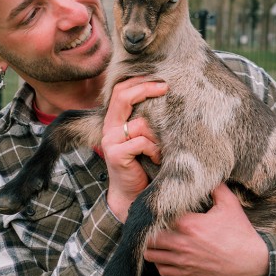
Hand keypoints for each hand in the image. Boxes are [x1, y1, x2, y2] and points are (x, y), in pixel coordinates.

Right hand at [101, 77, 167, 220]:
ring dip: (157, 136)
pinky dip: (154, 150)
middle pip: (123, 96)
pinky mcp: (116, 154)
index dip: (138, 81)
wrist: (132, 195)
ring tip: (161, 150)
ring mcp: (110, 141)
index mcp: (114, 121)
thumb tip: (166, 95)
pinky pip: (142, 141)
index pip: (120, 91)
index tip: (159, 80)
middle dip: (146, 88)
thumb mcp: (143, 138)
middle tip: (165, 87)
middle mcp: (109, 128)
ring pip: (140, 123)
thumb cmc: (143, 165)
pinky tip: (156, 160)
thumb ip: (145, 120)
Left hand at [143, 183, 269, 275]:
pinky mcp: (187, 273)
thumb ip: (215, 187)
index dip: (152, 209)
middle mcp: (181, 243)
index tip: (152, 205)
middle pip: (148, 237)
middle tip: (149, 222)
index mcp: (189, 224)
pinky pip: (162, 271)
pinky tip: (165, 255)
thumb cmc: (240, 233)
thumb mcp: (230, 205)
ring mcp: (183, 260)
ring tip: (155, 238)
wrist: (252, 263)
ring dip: (150, 246)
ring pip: (151, 255)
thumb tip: (205, 174)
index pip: (157, 215)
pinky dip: (160, 263)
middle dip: (146, 229)